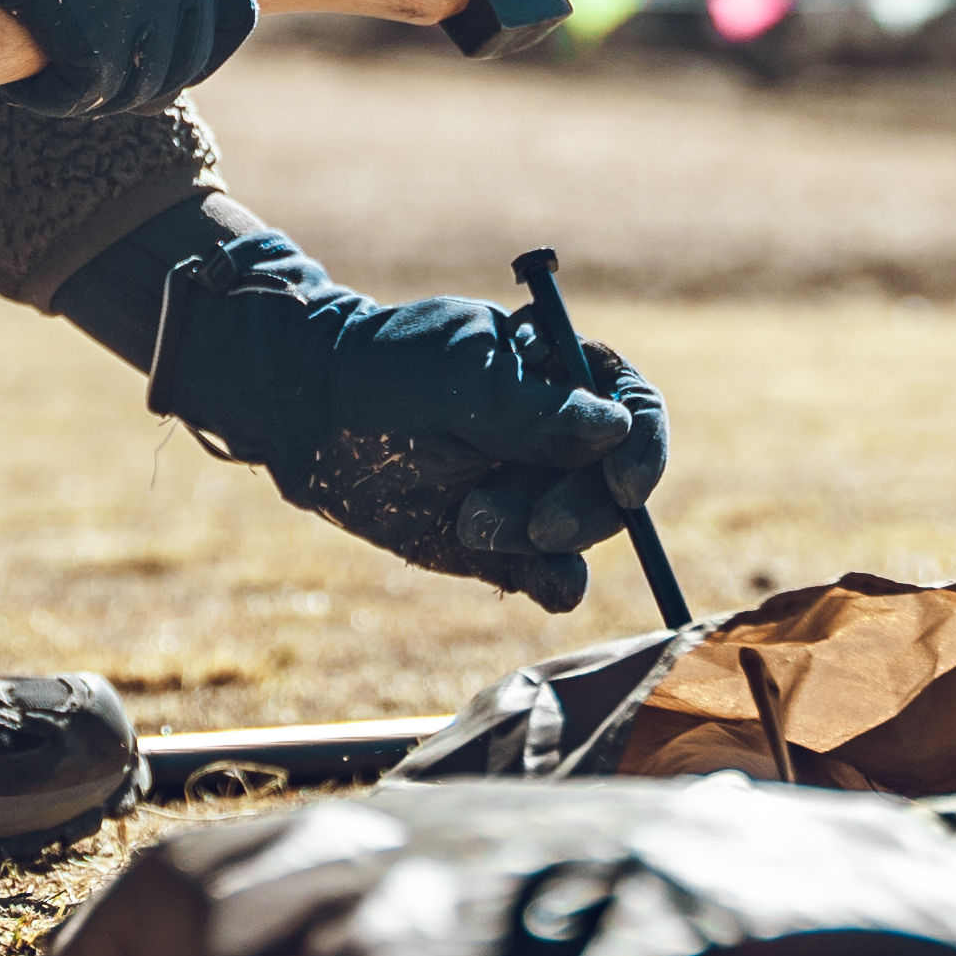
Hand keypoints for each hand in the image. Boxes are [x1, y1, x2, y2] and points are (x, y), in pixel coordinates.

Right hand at [0, 0, 252, 116]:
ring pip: (141, 83)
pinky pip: (87, 88)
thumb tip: (146, 37)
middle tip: (82, 84)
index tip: (152, 70)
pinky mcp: (92, 11)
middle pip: (191, 59)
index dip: (197, 55)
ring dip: (91, 94)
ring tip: (42, 79)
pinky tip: (20, 83)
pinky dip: (53, 98)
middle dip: (139, 87)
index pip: (234, 12)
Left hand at [93, 213, 673, 608]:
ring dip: (542, 540)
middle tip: (533, 525)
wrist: (311, 415)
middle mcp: (560, 436)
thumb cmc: (386, 372)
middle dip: (581, 508)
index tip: (622, 485)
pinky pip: (553, 578)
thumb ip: (536, 410)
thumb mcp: (460, 378)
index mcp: (562, 374)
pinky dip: (551, 583)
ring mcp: (534, 491)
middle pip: (617, 484)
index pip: (634, 408)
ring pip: (583, 535)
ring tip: (469, 520)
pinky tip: (520, 573)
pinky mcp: (505, 547)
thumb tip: (616, 426)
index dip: (644, 449)